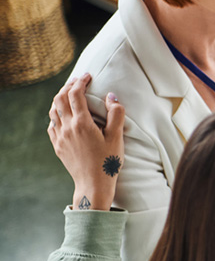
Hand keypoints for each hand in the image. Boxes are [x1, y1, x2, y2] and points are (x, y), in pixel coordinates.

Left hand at [48, 74, 124, 210]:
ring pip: (53, 111)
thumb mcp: (118, 137)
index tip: (87, 76)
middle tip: (77, 81)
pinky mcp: (58, 146)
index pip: (75, 94)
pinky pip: (52, 125)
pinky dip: (56, 115)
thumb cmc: (108, 162)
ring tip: (68, 94)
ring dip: (59, 99)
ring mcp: (60, 137)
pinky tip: (62, 116)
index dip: (80, 82)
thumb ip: (116, 114)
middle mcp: (67, 128)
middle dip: (68, 86)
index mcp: (82, 123)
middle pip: (60, 99)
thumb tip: (111, 96)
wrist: (93, 184)